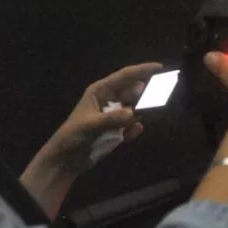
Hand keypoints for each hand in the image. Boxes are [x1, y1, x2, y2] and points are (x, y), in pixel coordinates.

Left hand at [38, 62, 162, 174]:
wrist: (65, 160)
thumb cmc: (73, 137)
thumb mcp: (90, 125)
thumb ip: (111, 119)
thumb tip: (133, 113)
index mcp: (100, 92)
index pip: (125, 76)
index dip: (142, 70)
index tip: (160, 67)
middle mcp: (108, 100)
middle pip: (132, 91)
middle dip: (146, 92)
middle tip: (162, 93)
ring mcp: (113, 116)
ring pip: (134, 108)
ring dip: (142, 111)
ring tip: (153, 112)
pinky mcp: (116, 131)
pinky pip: (131, 126)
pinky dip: (134, 129)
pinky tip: (134, 131)